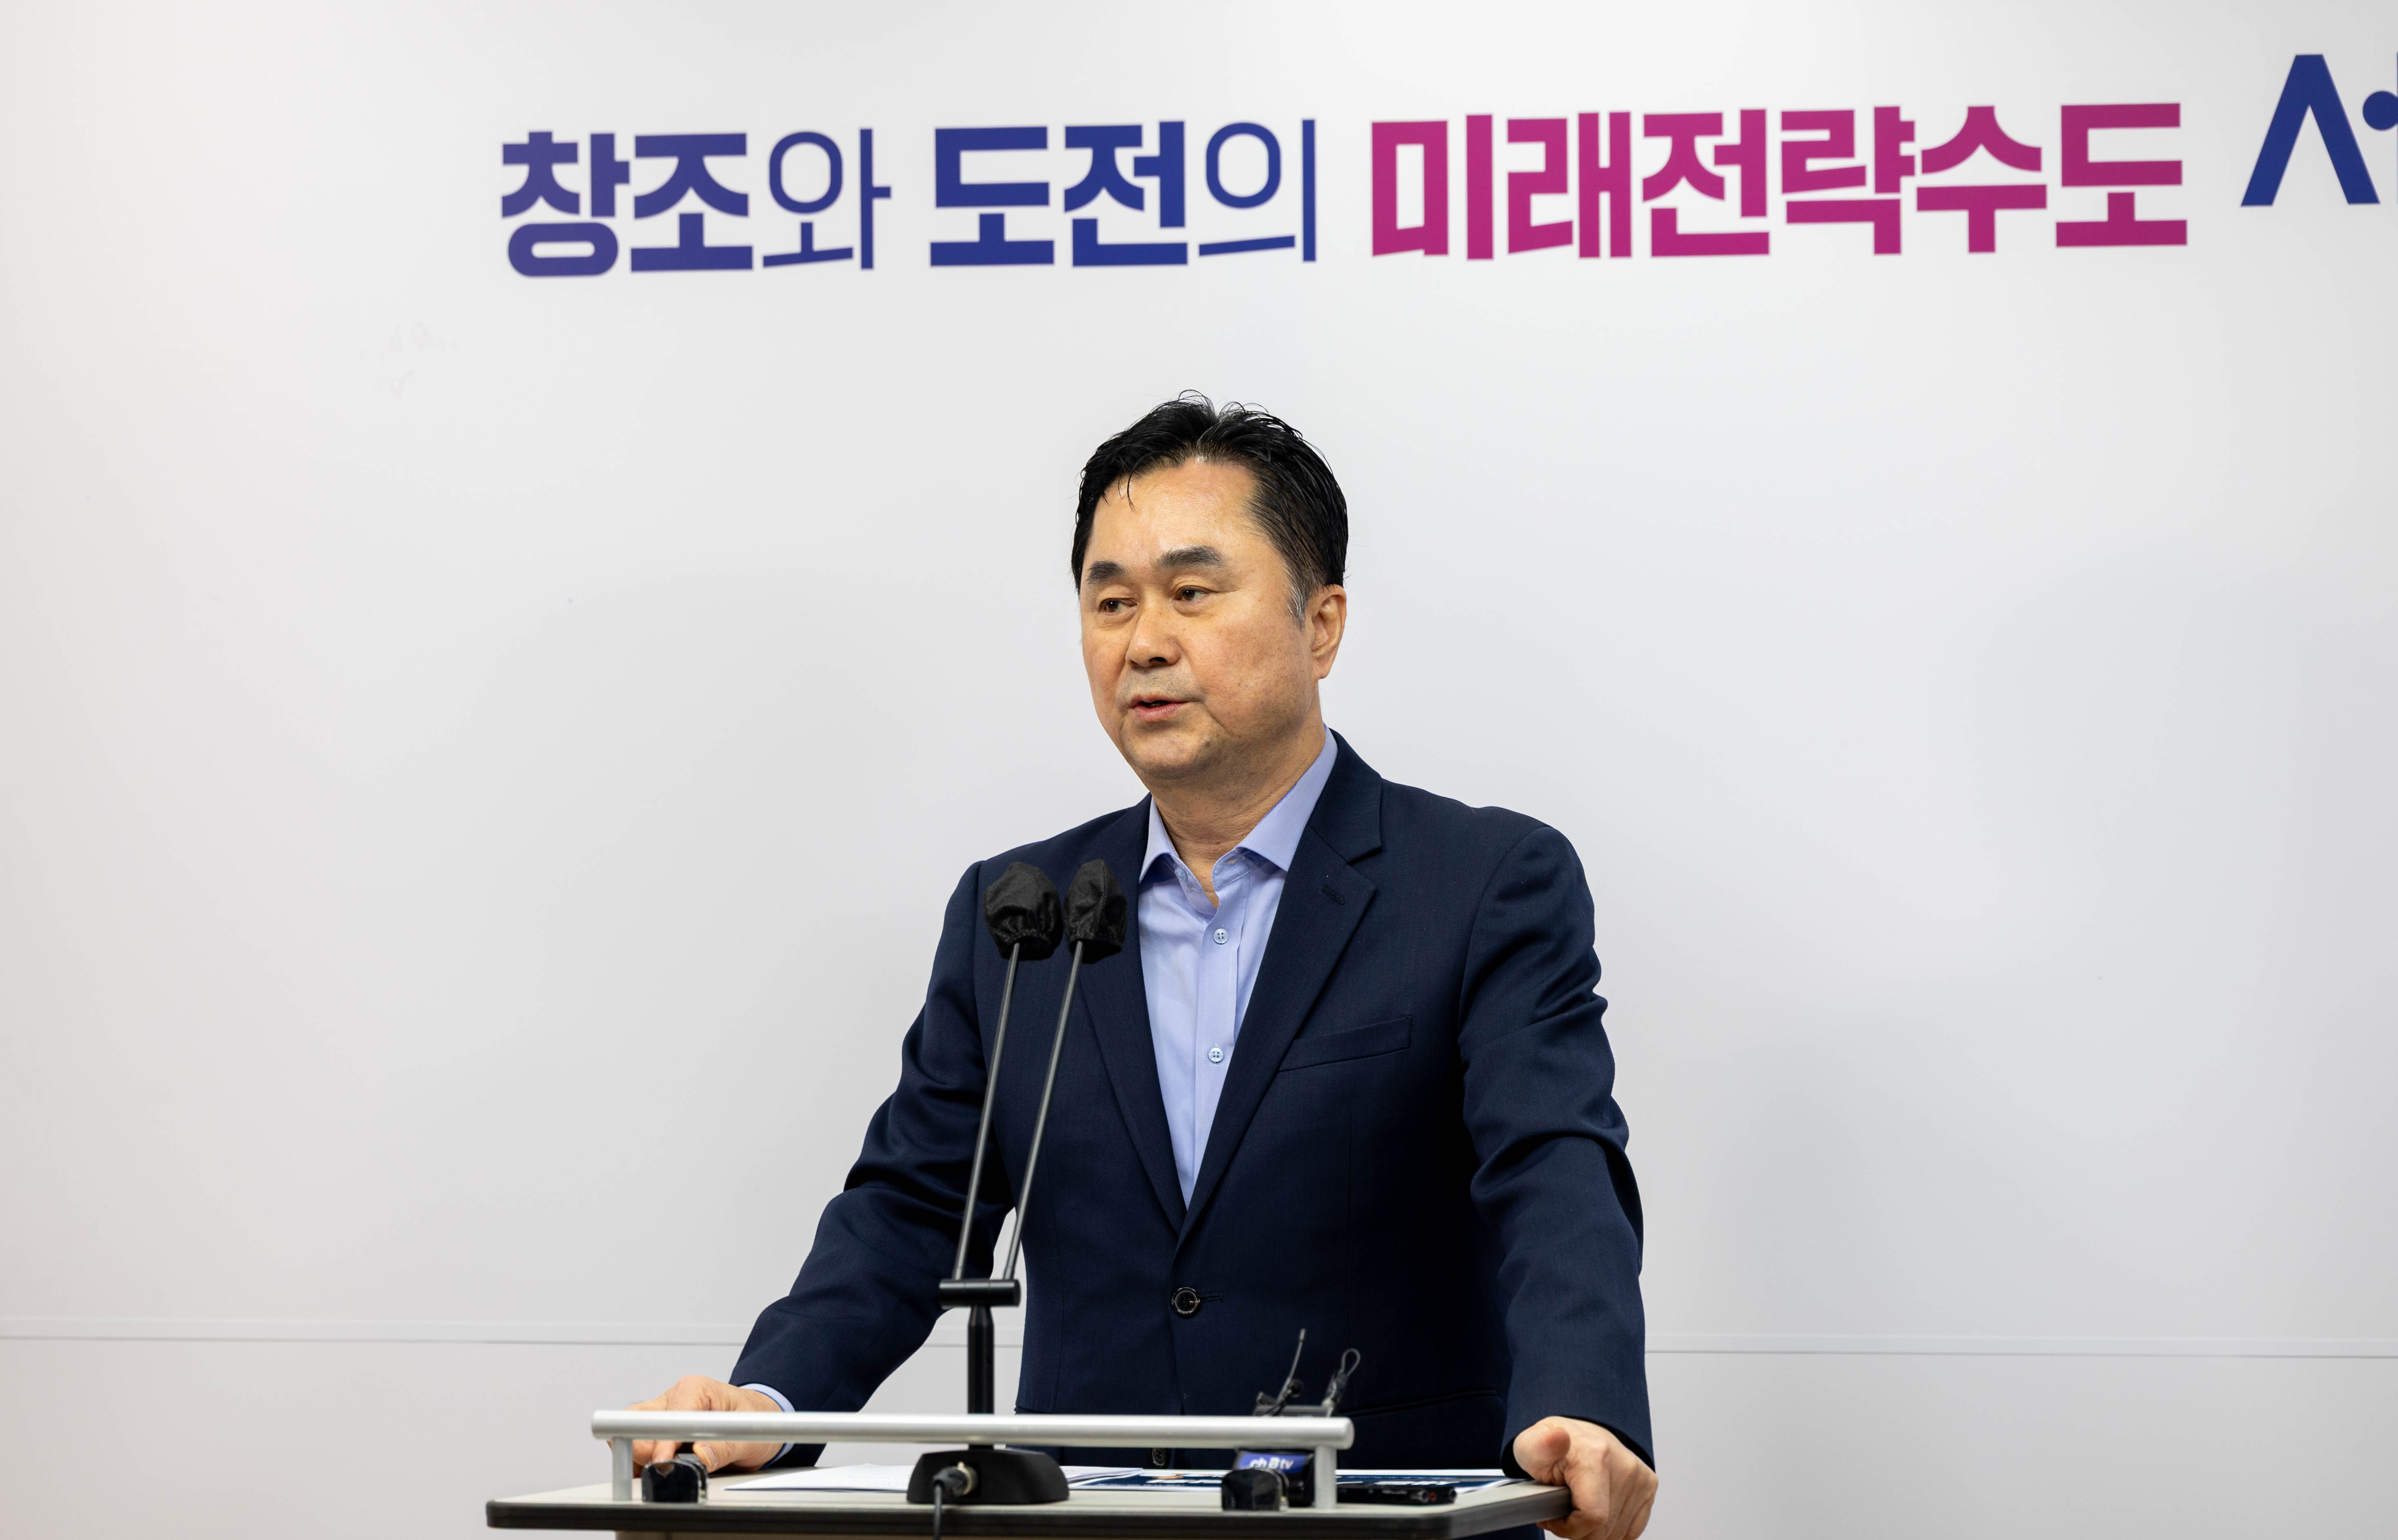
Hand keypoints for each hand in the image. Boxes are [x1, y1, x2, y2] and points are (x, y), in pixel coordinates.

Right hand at [628, 1376, 783, 1472]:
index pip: (667, 1416)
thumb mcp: (751, 1433)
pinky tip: (665, 1471)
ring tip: (671, 1470)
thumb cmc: (756, 1418)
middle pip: (638, 1422)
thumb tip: (702, 1455)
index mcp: (695, 1389)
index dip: (663, 1442)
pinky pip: (639, 1449)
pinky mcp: (661, 1432)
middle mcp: (675, 1398)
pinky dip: (644, 1464)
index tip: (663, 1463)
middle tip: (666, 1468)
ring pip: (633, 1435)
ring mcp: (665, 1415)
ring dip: (644, 1459)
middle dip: (646, 1450)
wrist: (761, 1420)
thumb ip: (727, 1447)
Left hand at [1512, 1416, 1655, 1539]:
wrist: (1580, 1433)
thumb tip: (1556, 1438)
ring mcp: (1639, 1477)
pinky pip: (1630, 1530)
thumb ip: (1539, 1447)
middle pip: (1603, 1529)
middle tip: (1563, 1511)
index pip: (1591, 1517)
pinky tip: (1596, 1509)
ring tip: (1577, 1506)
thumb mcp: (1531, 1445)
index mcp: (1596, 1455)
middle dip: (1578, 1529)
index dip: (1568, 1527)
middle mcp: (1624, 1466)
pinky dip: (1611, 1527)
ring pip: (1616, 1533)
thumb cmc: (1551, 1444)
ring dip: (1593, 1529)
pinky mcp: (1649, 1486)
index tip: (1553, 1516)